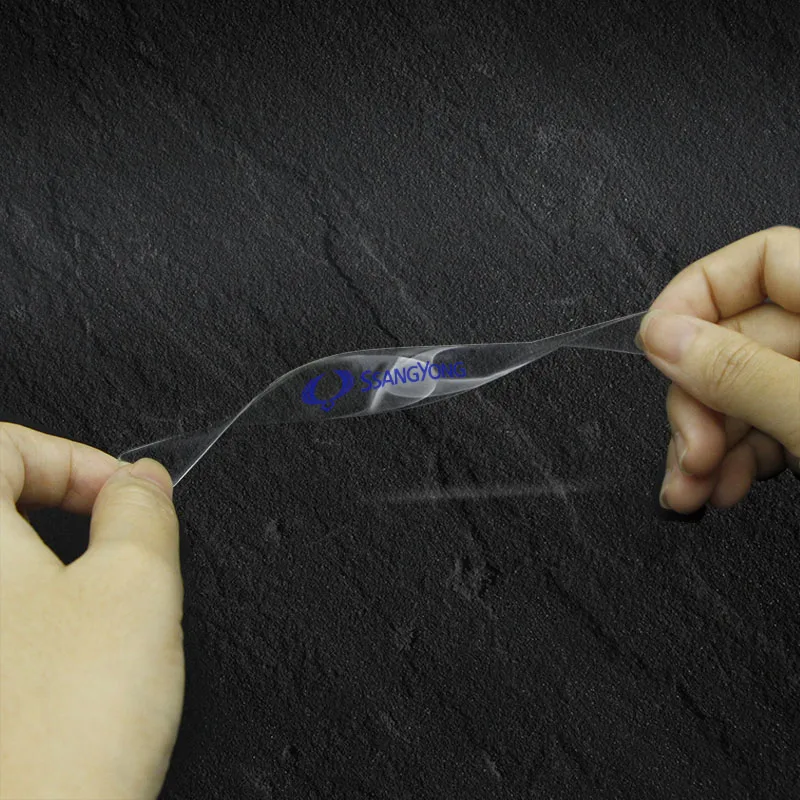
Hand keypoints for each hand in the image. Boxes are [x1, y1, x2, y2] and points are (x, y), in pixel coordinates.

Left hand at [0, 424, 182, 799]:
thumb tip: (142, 481)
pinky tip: (68, 652)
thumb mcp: (136, 585)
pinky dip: (31, 613)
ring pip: (5, 567)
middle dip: (65, 506)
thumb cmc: (61, 731)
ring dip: (51, 562)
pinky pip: (4, 620)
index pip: (4, 445)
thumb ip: (141, 509)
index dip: (78, 460)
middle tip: (118, 541)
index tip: (127, 496)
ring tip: (99, 603)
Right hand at [636, 225, 799, 512]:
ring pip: (738, 394)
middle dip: (696, 405)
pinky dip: (730, 462)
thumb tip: (664, 336)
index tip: (655, 346)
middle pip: (735, 341)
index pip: (758, 261)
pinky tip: (718, 489)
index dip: (696, 295)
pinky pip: (758, 428)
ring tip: (693, 489)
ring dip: (703, 445)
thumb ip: (740, 372)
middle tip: (688, 449)